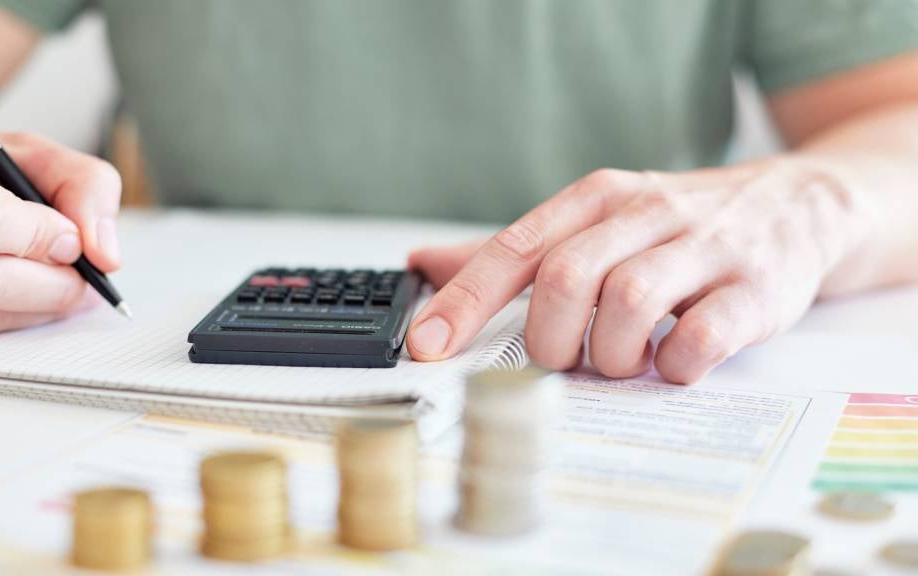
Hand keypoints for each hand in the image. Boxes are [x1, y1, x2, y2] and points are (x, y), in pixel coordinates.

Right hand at [0, 120, 121, 332]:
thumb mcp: (36, 153)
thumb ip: (85, 188)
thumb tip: (104, 256)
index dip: (40, 238)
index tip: (68, 237)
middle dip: (52, 284)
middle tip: (79, 274)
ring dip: (36, 307)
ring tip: (59, 282)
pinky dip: (7, 318)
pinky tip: (21, 293)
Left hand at [406, 161, 862, 382]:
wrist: (797, 206)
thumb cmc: (675, 226)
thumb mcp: (592, 222)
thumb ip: (513, 251)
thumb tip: (424, 263)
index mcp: (596, 199)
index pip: (516, 248)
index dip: (466, 300)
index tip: (428, 345)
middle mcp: (646, 213)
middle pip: (568, 277)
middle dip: (550, 338)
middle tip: (561, 360)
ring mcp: (704, 247)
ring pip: (630, 303)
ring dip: (610, 354)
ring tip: (621, 361)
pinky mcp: (755, 288)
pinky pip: (701, 338)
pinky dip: (674, 366)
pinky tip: (672, 364)